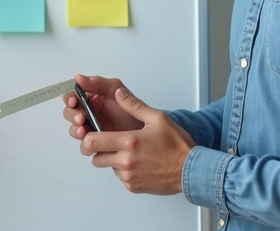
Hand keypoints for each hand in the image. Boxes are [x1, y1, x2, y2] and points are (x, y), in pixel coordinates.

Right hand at [62, 74, 144, 137]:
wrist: (145, 131)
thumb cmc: (131, 109)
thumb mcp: (115, 90)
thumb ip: (97, 83)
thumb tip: (78, 78)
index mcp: (90, 99)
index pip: (72, 97)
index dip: (69, 100)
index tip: (74, 102)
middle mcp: (87, 114)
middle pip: (69, 114)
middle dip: (72, 116)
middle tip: (80, 118)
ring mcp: (90, 129)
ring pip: (74, 130)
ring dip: (76, 130)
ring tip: (84, 131)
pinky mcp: (96, 144)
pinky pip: (85, 145)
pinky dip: (85, 144)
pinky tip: (90, 142)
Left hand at [80, 86, 194, 194]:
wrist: (192, 171)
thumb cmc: (177, 146)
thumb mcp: (158, 118)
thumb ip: (134, 105)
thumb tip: (118, 93)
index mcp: (129, 142)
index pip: (92, 141)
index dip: (87, 136)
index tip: (92, 132)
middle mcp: (126, 161)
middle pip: (94, 157)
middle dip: (98, 149)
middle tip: (110, 142)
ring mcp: (129, 176)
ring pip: (107, 167)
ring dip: (112, 159)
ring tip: (130, 151)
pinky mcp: (133, 187)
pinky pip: (119, 176)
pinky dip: (124, 170)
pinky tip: (138, 162)